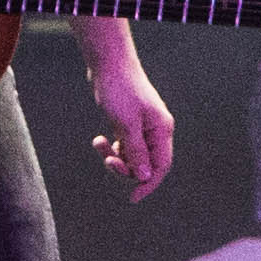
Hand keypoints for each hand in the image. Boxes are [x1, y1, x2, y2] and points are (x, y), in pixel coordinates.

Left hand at [92, 37, 176, 197]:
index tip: (132, 197)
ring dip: (114, 156)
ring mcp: (142, 127)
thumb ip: (136, 152)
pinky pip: (123, 145)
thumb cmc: (120, 90)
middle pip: (145, 164)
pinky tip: (98, 139)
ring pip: (131, 155)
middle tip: (107, 160)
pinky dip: (110, 146)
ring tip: (98, 143)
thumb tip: (145, 177)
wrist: (109, 63)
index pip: (161, 166)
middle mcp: (155, 130)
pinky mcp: (129, 123)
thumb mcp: (126, 124)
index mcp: (161, 130)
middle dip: (125, 167)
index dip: (148, 184)